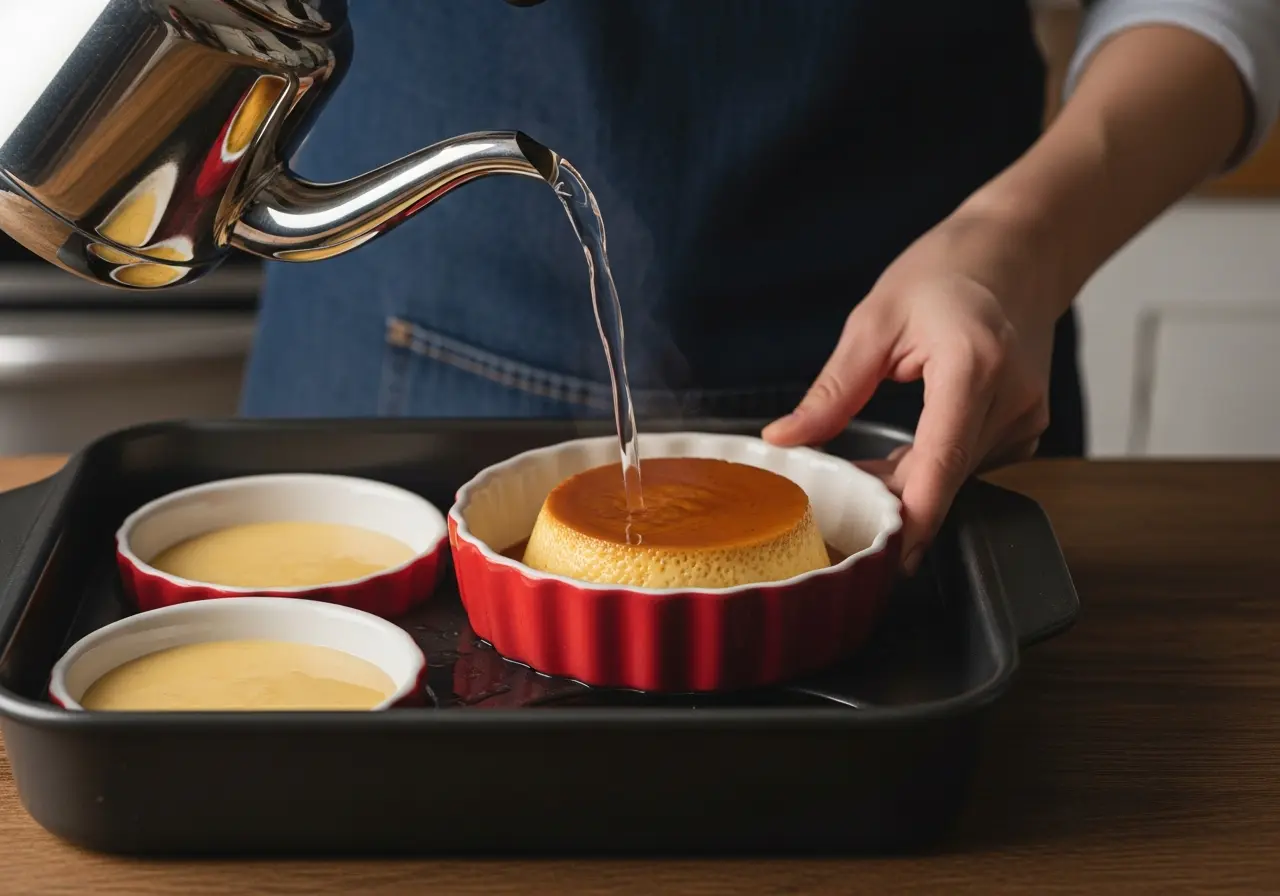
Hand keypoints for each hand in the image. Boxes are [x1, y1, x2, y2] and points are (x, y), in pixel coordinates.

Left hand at [762, 208, 1064, 573]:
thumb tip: (784, 439)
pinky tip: (906, 446)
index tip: (890, 559)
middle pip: (942, 477)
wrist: (1021, 249)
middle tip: (834, 500)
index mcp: (971, 366)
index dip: (915, 517)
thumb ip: (832, 391)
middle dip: (890, 499)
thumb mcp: (874, 321)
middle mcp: (1009, 400)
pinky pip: (968, 464)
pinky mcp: (1027, 427)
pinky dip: (932, 465)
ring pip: (953, 476)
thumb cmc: (948, 271)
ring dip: (908, 480)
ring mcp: (1025, 417)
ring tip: (865, 462)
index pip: (941, 460)